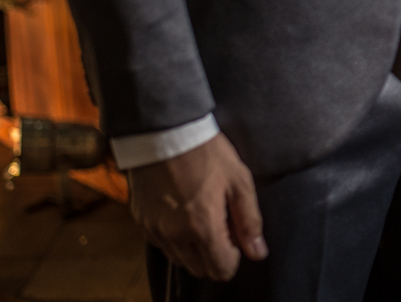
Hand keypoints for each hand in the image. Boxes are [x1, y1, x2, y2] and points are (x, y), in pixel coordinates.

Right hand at [128, 133, 267, 281]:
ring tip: (203, 214)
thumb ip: (249, 220)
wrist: (164, 132)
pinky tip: (184, 211)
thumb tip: (258, 251)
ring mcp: (154, 230)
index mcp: (202, 227)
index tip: (236, 234)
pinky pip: (163, 244)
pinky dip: (176, 238)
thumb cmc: (205, 152)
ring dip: (196, 248)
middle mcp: (174, 236)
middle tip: (222, 223)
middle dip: (216, 255)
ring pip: (180, 259)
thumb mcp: (239, 181)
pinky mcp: (142, 222)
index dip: (235, 256)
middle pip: (200, 269)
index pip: (221, 270)